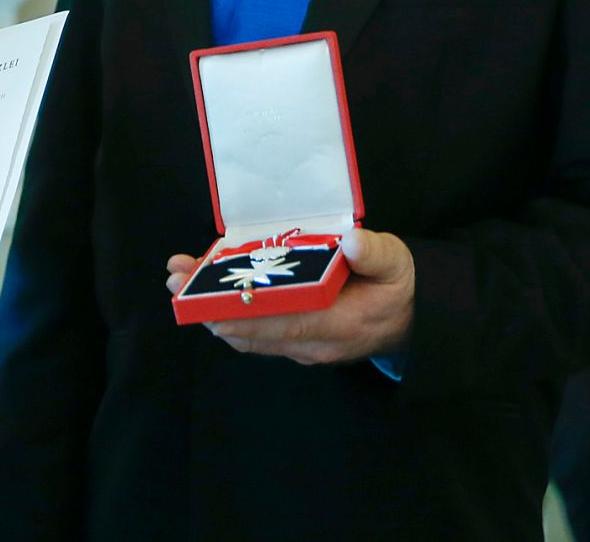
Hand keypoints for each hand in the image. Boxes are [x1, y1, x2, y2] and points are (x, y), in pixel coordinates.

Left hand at [165, 228, 415, 365]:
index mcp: (340, 324)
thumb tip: (352, 242)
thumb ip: (375, 254)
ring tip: (179, 281)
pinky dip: (228, 314)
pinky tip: (205, 292)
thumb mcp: (397, 263)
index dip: (244, 315)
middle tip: (176, 282)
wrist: (413, 319)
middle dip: (210, 308)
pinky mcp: (296, 342)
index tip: (208, 303)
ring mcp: (304, 347)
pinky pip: (257, 334)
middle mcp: (316, 343)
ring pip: (250, 335)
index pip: (285, 324)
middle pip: (255, 332)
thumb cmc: (397, 286)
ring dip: (211, 310)